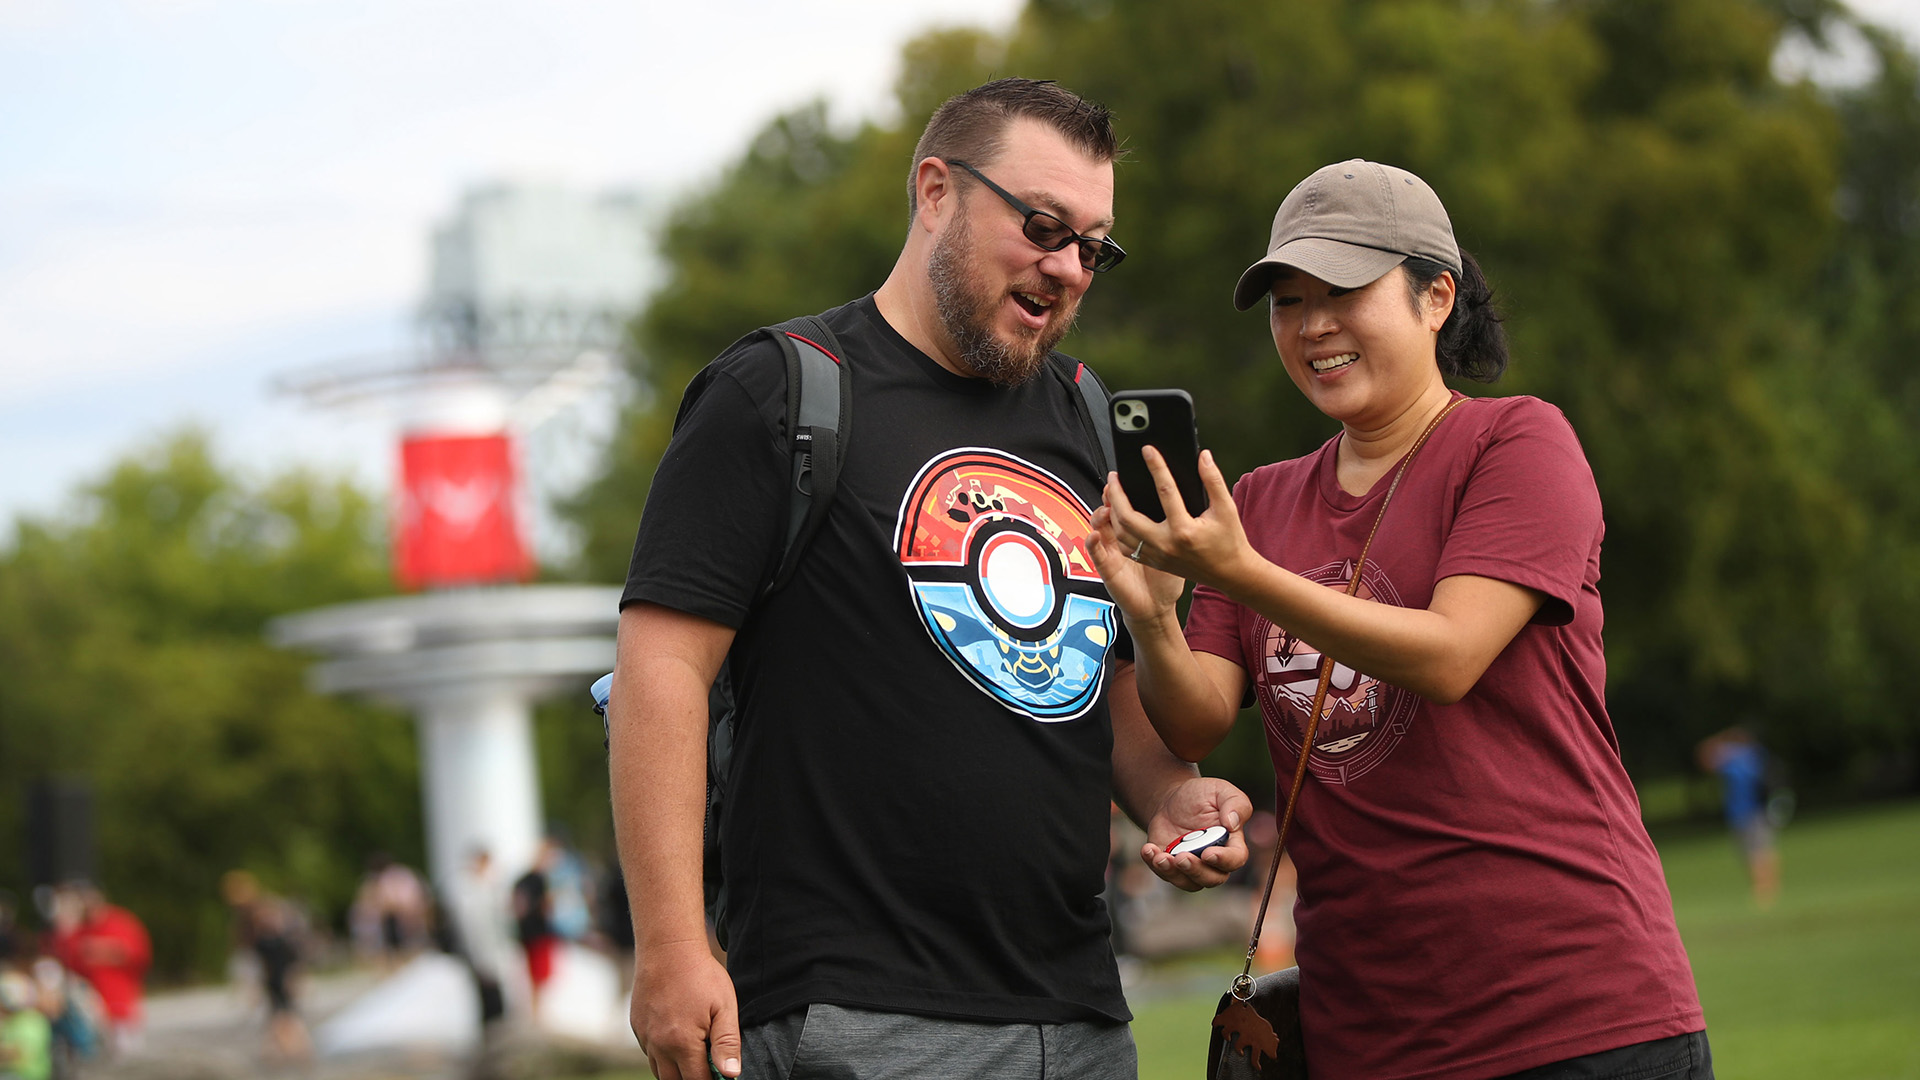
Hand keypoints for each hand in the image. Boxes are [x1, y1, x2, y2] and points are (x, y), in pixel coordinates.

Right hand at [632, 940, 740, 1079]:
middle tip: (708, 1067)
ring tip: (694, 1054)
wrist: (668, 947)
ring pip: (659, 1070)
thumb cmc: (701, 975)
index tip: (721, 1076)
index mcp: (682, 1043)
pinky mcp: (636, 1026)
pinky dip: (662, 1055)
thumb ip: (727, 1043)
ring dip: (676, 1070)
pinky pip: (649, 1053)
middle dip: (692, 1079)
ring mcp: (644, 1036)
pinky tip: (677, 1039)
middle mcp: (659, 1045)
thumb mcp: (724, 1007)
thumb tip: (731, 1075)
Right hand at [1089, 498, 1185, 623]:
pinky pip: (1095, 553)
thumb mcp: (1174, 548)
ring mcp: (1111, 552)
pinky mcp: (1106, 568)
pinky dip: (1092, 543)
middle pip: (1110, 511)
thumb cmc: (1165, 580)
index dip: (1124, 492)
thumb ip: (1175, 527)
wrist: (1157, 608)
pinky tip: (1095, 534)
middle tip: (1113, 486)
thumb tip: (1188, 502)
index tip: (1127, 478)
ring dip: (1099, 515)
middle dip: (1110, 497)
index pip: (1128, 506)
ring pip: (1098, 527)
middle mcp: (1121, 539)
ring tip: (1107, 507)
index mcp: (1138, 532)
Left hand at [1103, 448, 1254, 594]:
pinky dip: (1120, 532)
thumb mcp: (1226, 509)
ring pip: (1123, 534)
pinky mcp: (1155, 562)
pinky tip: (1119, 518)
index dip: (1156, 467)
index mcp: (1184, 530)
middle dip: (1116, 494)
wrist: (1230, 573)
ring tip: (1112, 494)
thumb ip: (1213, 481)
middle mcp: (1166, 544)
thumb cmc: (1230, 541)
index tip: (1148, 450)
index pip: (1165, 491)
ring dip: (1114, 513)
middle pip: (1128, 517)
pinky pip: (1128, 548)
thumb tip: (1203, 457)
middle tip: (1114, 476)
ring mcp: (1158, 555)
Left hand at [1141, 776, 1252, 891]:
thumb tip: (1232, 823)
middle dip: (1196, 871)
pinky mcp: (1172, 867)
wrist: (1172, 801)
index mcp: (1231, 843)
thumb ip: (1235, 803)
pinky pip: (1165, 874)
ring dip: (1174, 873)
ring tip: (1161, 857)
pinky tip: (1149, 850)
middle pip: (1212, 878)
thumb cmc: (1201, 796)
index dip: (1224, 860)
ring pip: (1188, 882)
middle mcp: (1214, 860)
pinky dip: (1155, 865)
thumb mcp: (1220, 790)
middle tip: (1181, 857)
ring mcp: (1192, 866)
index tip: (1208, 853)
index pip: (1236, 859)